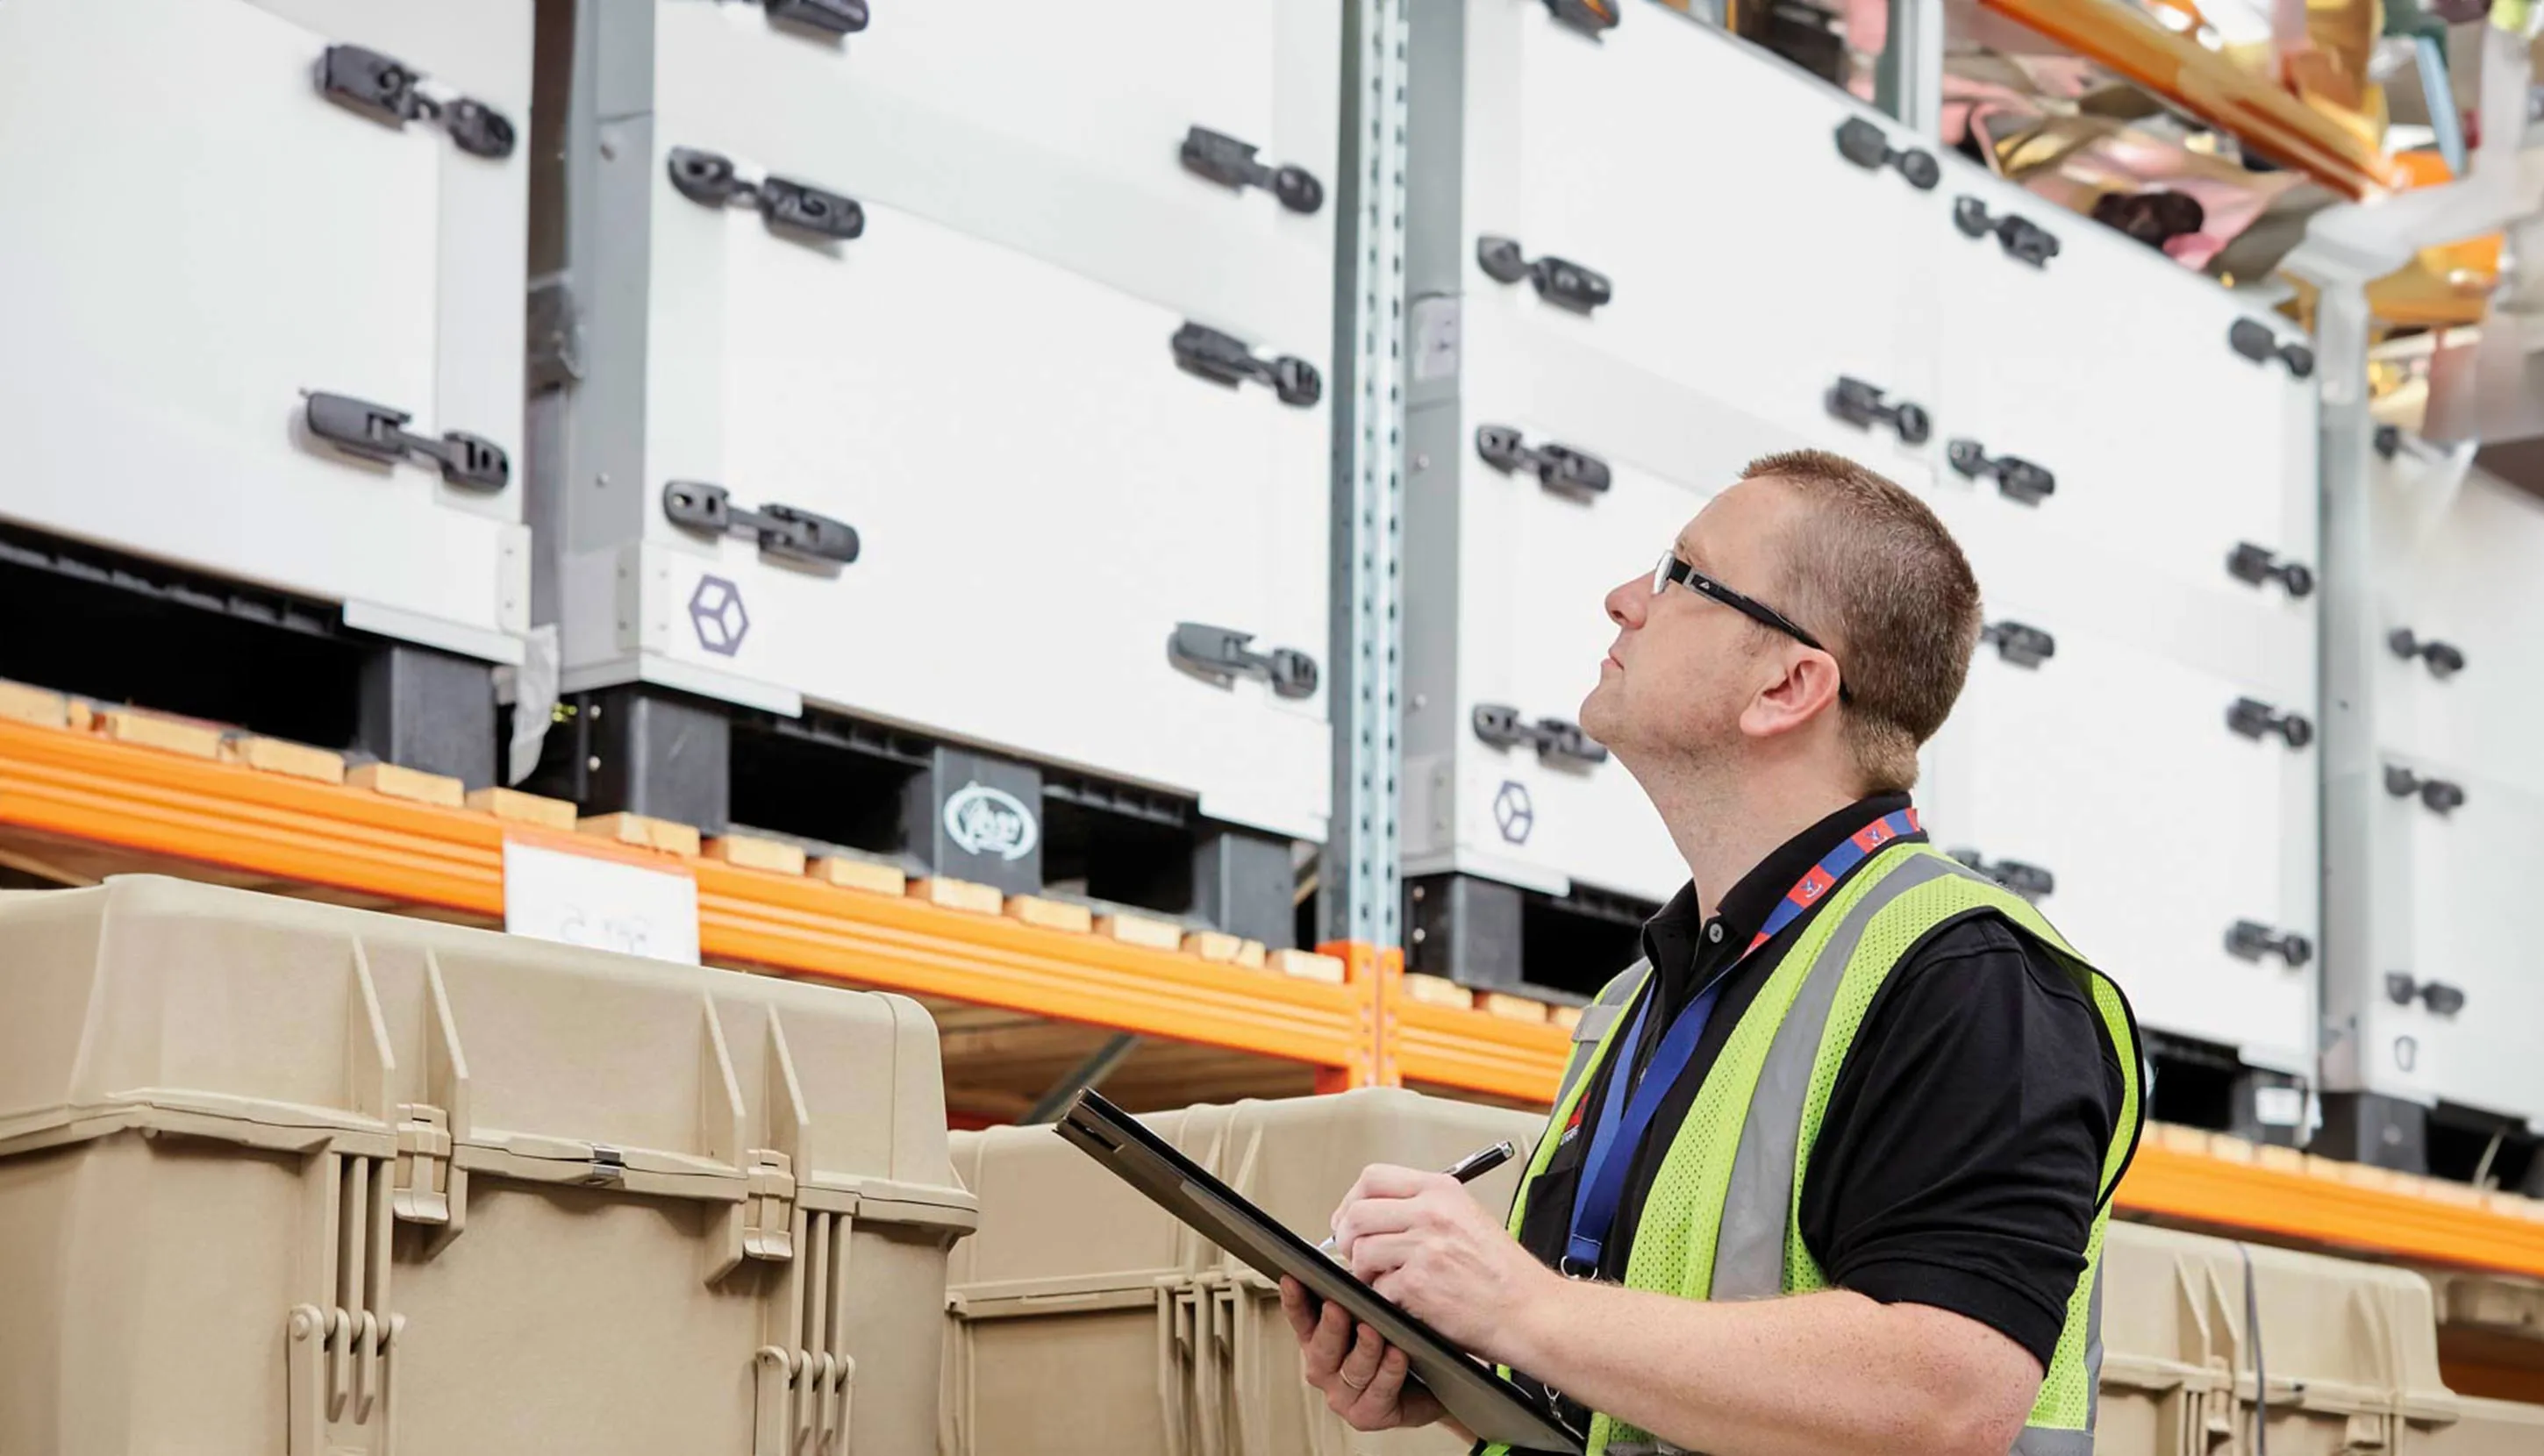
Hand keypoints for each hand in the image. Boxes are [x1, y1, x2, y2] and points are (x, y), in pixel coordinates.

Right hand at [1281, 1277, 1447, 1431]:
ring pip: (1352, 1371)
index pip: (1301, 1319)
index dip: (1294, 1301)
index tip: (1292, 1279)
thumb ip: (1360, 1299)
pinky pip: (1379, 1392)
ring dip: (1364, 1349)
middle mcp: (1325, 1369)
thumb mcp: (1375, 1316)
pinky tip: (1398, 1355)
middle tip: (1337, 1306)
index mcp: (1319, 1341)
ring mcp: (1343, 1395)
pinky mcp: (1367, 1415)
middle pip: (1322, 1349)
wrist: (1432, 1387)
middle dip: (1330, 1327)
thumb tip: (1359, 1267)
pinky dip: (1389, 1372)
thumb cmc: (1398, 1344)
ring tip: (1374, 1330)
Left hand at [1329, 1163, 1563, 1361]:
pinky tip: (1406, 1301)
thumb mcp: (1468, 1218)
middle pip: (1357, 1213)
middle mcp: (1431, 1213)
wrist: (1531, 1312)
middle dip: (1346, 1238)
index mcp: (1442, 1191)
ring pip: (1360, 1251)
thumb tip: (1375, 1214)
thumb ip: (1423, 1208)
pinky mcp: (1418, 1284)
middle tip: (1354, 1254)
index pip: (1373, 1178)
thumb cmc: (1505, 1274)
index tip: (1349, 1219)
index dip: (1352, 1200)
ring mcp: (1423, 1248)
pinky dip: (1385, 1299)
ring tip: (1385, 1281)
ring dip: (1364, 1272)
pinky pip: (1376, 1288)